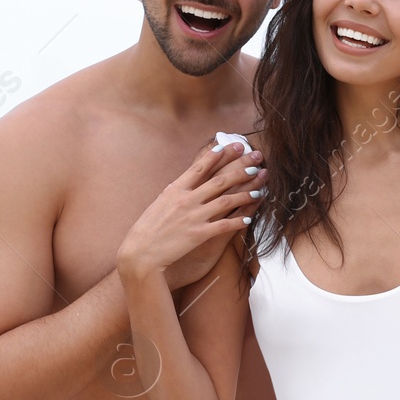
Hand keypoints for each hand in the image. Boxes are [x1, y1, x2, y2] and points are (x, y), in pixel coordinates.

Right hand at [118, 139, 266, 290]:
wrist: (139, 254)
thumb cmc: (147, 230)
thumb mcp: (159, 204)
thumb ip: (174, 193)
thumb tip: (184, 182)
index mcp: (175, 190)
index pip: (199, 167)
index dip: (218, 155)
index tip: (231, 145)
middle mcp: (186, 200)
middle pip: (219, 180)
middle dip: (240, 168)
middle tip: (256, 159)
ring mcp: (193, 217)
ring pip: (226, 201)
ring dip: (245, 193)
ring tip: (259, 188)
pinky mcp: (199, 235)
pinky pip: (224, 226)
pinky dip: (238, 221)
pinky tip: (249, 218)